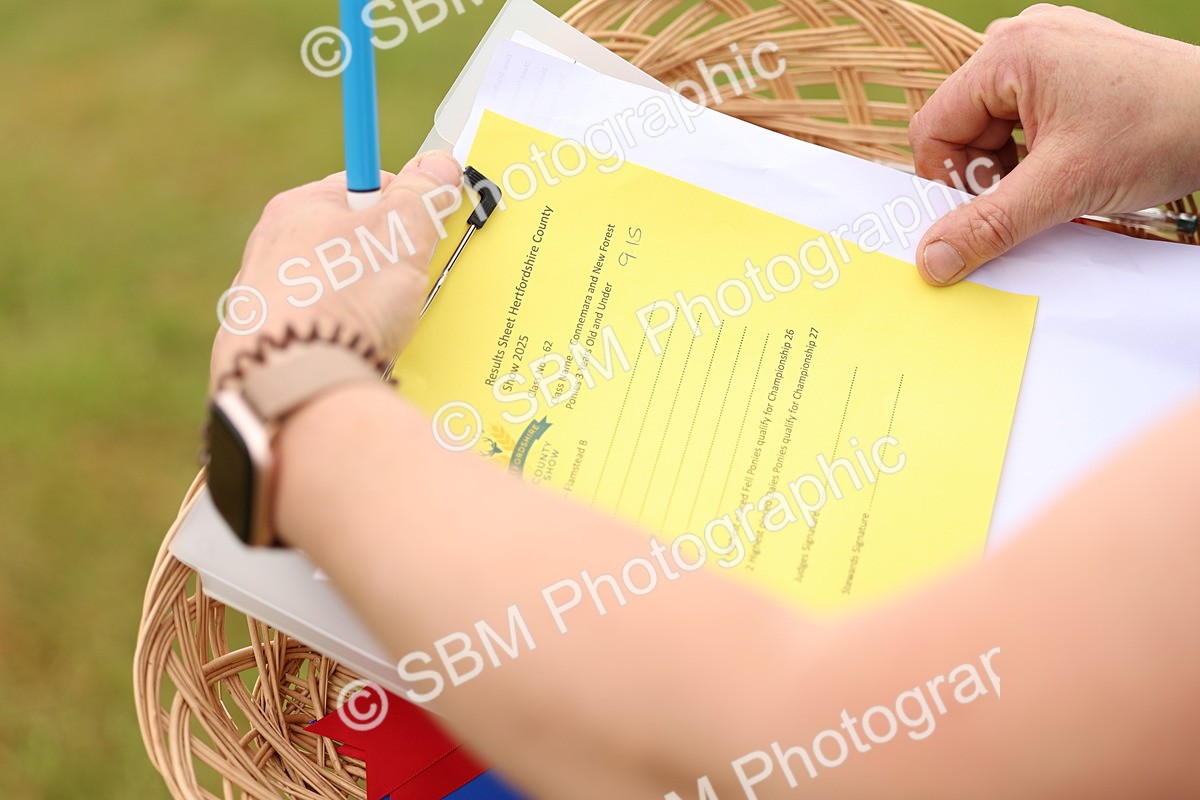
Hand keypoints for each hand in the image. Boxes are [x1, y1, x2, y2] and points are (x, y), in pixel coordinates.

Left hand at [210, 150, 461, 386]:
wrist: (296, 379)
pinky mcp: (265, 346)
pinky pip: (318, 330)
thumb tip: (439, 164)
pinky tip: (355, 352)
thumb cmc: (346, 296)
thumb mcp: (400, 233)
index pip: (362, 187)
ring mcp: (262, 299)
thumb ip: (423, 195)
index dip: (402, 206)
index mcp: (299, 207)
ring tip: (384, 326)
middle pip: (348, 239)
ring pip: (333, 288)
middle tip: (410, 283)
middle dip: (386, 260)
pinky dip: (341, 338)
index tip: (425, 230)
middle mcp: (271, 247)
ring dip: (364, 303)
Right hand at [909, 4, 1199, 284]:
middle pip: (961, 126)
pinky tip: (1066, 164)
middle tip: (1026, 199)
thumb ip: (988, 226)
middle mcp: (1022, 39)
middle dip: (985, 173)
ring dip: (1009, 165)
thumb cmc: (1163, 130)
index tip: (979, 214)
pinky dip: (1032, 150)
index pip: (933, 128)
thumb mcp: (1062, 188)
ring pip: (991, 124)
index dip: (950, 181)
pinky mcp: (1069, 63)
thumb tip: (932, 259)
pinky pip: (1021, 113)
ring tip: (1054, 180)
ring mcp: (1047, 47)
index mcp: (1009, 53)